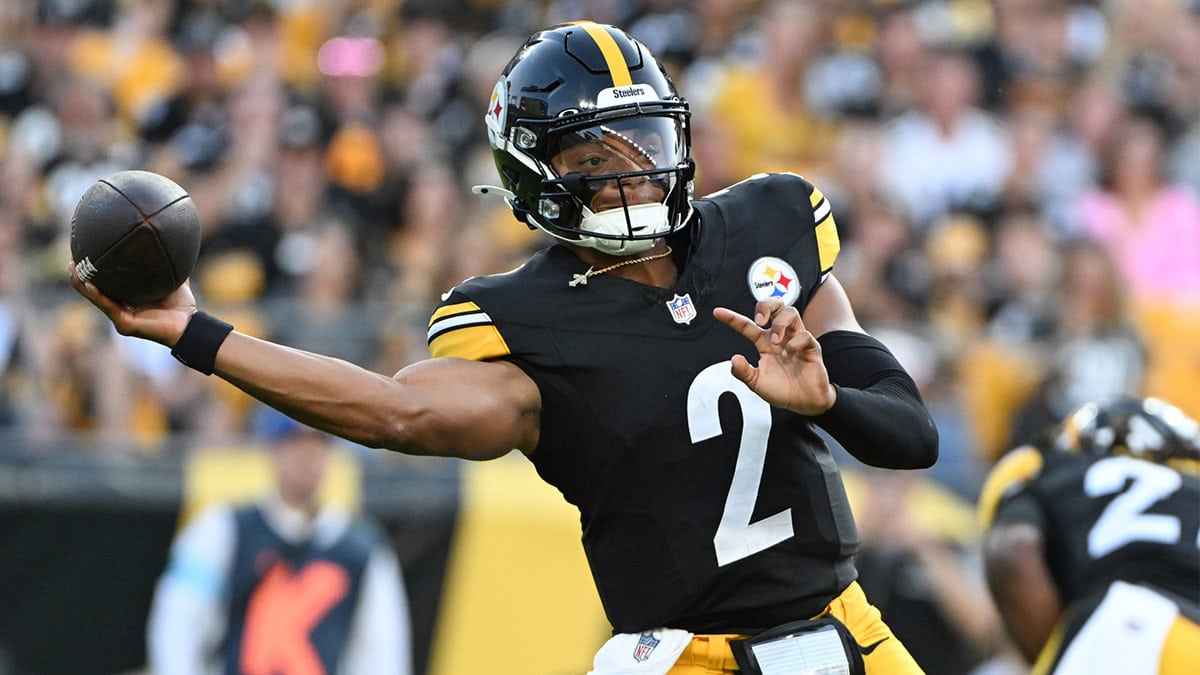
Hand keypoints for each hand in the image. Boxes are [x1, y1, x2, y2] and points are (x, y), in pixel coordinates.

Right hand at [69, 261, 196, 346]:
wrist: (190, 325)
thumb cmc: (182, 304)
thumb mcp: (173, 278)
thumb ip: (168, 261)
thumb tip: (170, 236)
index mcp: (127, 297)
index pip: (104, 282)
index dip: (93, 268)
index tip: (85, 249)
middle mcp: (120, 307)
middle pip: (93, 289)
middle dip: (80, 274)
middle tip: (72, 256)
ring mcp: (120, 317)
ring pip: (95, 298)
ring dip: (81, 284)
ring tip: (73, 268)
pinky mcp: (125, 324)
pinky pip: (108, 307)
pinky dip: (96, 295)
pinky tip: (89, 284)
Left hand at [713, 298, 836, 415]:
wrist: (804, 403)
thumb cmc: (782, 390)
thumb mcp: (757, 383)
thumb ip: (744, 373)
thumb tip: (734, 359)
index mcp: (764, 343)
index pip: (747, 325)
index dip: (732, 318)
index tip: (717, 312)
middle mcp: (780, 337)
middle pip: (775, 306)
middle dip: (766, 305)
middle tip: (760, 321)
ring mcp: (796, 340)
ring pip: (791, 312)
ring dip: (780, 324)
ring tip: (776, 342)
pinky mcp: (811, 347)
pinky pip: (804, 335)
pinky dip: (795, 343)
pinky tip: (790, 355)